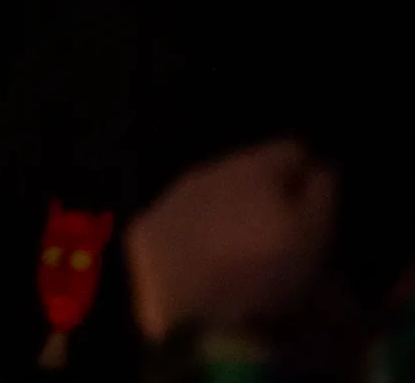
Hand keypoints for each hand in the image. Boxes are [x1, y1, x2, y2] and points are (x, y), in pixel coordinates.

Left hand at [125, 138, 338, 340]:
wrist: (195, 313)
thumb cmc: (265, 271)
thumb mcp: (313, 234)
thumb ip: (320, 193)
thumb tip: (319, 167)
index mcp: (251, 167)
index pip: (289, 150)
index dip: (306, 175)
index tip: (310, 205)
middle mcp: (204, 171)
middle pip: (245, 170)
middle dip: (262, 192)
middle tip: (275, 231)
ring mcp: (168, 198)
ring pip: (207, 192)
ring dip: (224, 210)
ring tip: (238, 248)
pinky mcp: (144, 228)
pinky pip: (175, 220)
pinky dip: (190, 232)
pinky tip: (201, 260)